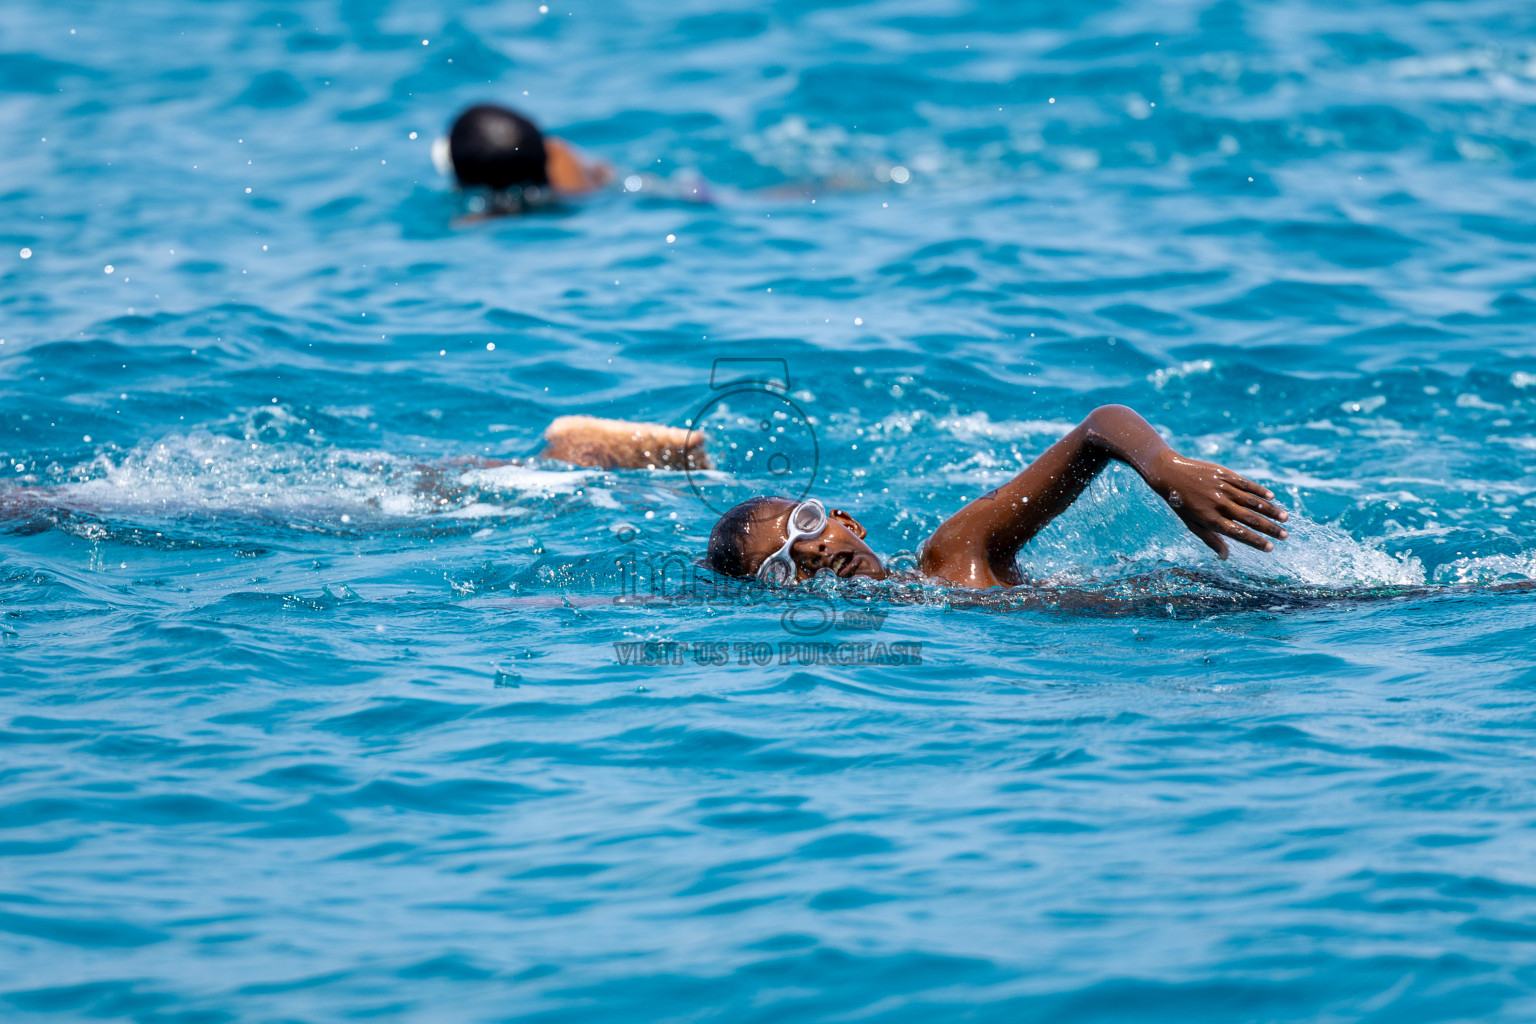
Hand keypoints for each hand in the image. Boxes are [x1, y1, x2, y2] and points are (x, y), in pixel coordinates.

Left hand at [1147, 449, 1287, 558]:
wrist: (1170, 474)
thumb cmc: (1182, 504)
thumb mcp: (1192, 524)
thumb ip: (1211, 539)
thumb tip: (1225, 557)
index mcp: (1211, 519)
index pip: (1238, 533)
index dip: (1255, 541)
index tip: (1270, 548)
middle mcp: (1219, 504)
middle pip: (1249, 519)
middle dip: (1269, 528)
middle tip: (1285, 536)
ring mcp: (1223, 488)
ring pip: (1252, 501)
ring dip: (1270, 510)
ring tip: (1285, 518)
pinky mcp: (1225, 475)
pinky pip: (1246, 484)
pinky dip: (1260, 491)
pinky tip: (1272, 498)